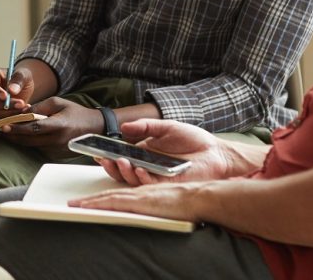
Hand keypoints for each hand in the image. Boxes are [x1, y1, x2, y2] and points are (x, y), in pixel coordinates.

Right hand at [0, 64, 35, 118]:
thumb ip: (18, 79)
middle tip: (21, 104)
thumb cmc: (19, 79)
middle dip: (3, 105)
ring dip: (7, 114)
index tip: (5, 96)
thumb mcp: (22, 74)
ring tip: (23, 109)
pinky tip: (20, 114)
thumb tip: (12, 90)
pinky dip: (8, 120)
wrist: (19, 90)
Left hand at [0, 97, 103, 148]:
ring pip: (31, 145)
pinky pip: (38, 148)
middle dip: (11, 135)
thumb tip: (22, 110)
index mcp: (58, 125)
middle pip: (29, 140)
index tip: (4, 125)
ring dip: (17, 140)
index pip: (34, 128)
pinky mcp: (57, 155)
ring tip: (1, 133)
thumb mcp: (58, 102)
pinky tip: (16, 137)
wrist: (94, 128)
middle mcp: (57, 140)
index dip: (18, 128)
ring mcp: (57, 150)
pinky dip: (27, 142)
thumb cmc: (75, 112)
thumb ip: (40, 106)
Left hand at [69, 179, 206, 222]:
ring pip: (108, 198)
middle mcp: (137, 192)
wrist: (196, 197)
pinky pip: (116, 202)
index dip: (100, 198)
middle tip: (72, 203)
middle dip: (89, 200)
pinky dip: (101, 204)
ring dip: (90, 202)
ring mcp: (137, 196)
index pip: (116, 195)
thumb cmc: (186, 203)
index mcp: (142, 194)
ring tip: (75, 205)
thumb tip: (148, 215)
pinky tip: (91, 206)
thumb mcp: (165, 205)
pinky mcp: (140, 202)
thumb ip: (154, 207)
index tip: (87, 202)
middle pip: (108, 195)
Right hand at [97, 118, 229, 186]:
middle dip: (110, 167)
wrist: (216, 152)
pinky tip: (139, 169)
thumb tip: (125, 127)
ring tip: (120, 161)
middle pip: (123, 171)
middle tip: (103, 159)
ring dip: (124, 172)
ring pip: (134, 180)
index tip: (95, 151)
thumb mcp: (165, 127)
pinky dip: (142, 178)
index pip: (122, 156)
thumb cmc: (193, 139)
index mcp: (145, 153)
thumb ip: (145, 126)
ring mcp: (158, 176)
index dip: (108, 155)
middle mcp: (149, 166)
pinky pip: (151, 185)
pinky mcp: (169, 185)